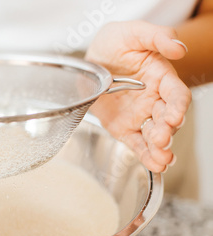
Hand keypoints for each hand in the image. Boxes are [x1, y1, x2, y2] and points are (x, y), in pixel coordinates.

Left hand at [86, 21, 190, 172]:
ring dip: (160, 148)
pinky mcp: (124, 127)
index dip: (178, 106)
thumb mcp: (134, 33)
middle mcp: (154, 99)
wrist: (93, 56)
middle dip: (167, 131)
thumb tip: (178, 49)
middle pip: (167, 119)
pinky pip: (137, 143)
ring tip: (162, 158)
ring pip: (154, 135)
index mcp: (161, 78)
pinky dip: (146, 155)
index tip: (174, 115)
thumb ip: (157, 37)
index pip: (176, 94)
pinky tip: (155, 165)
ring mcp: (140, 115)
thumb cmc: (116, 43)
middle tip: (163, 138)